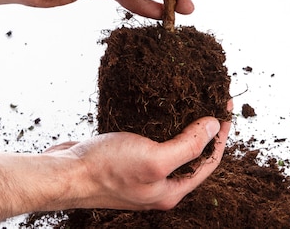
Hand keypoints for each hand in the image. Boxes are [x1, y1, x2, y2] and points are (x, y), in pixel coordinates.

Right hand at [0, 109, 231, 219]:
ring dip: (187, 123)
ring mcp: (143, 173)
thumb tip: (214, 127)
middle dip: (207, 127)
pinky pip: (156, 139)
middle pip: (194, 153)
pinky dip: (165, 123)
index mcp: (171, 191)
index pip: (209, 161)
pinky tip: (166, 106)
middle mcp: (160, 184)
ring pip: (175, 145)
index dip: (221, 134)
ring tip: (196, 99)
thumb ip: (188, 146)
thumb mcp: (155, 159)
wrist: (63, 173)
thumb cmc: (106, 169)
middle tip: (214, 99)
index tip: (226, 106)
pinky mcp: (129, 159)